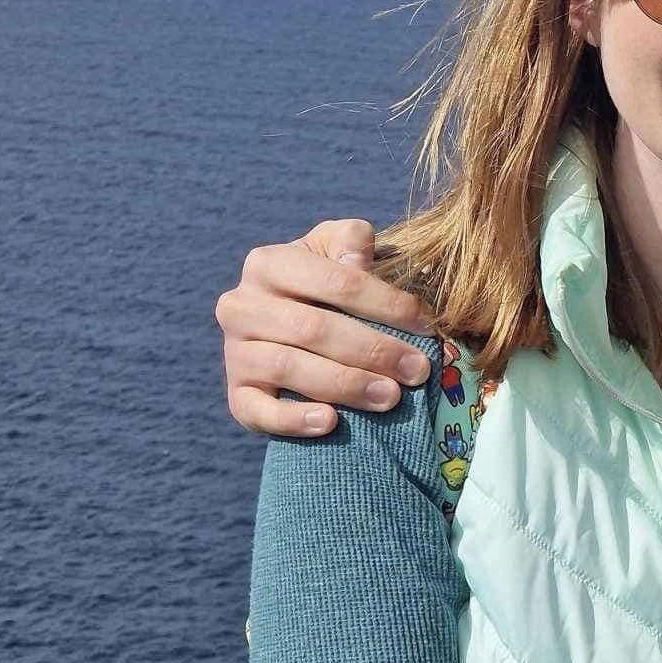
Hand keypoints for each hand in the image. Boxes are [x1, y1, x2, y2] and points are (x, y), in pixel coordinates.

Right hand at [215, 219, 436, 436]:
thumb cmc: (327, 281)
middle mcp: (241, 306)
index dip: (386, 304)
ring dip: (346, 385)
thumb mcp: (338, 248)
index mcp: (269, 263)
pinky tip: (331, 422)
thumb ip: (352, 240)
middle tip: (417, 370)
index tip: (426, 326)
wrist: (290, 320)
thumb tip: (359, 261)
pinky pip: (257, 411)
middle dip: (373, 351)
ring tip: (391, 397)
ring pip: (289, 368)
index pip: (337, 282)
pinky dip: (293, 420)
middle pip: (313, 329)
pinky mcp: (236, 395)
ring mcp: (235, 352)